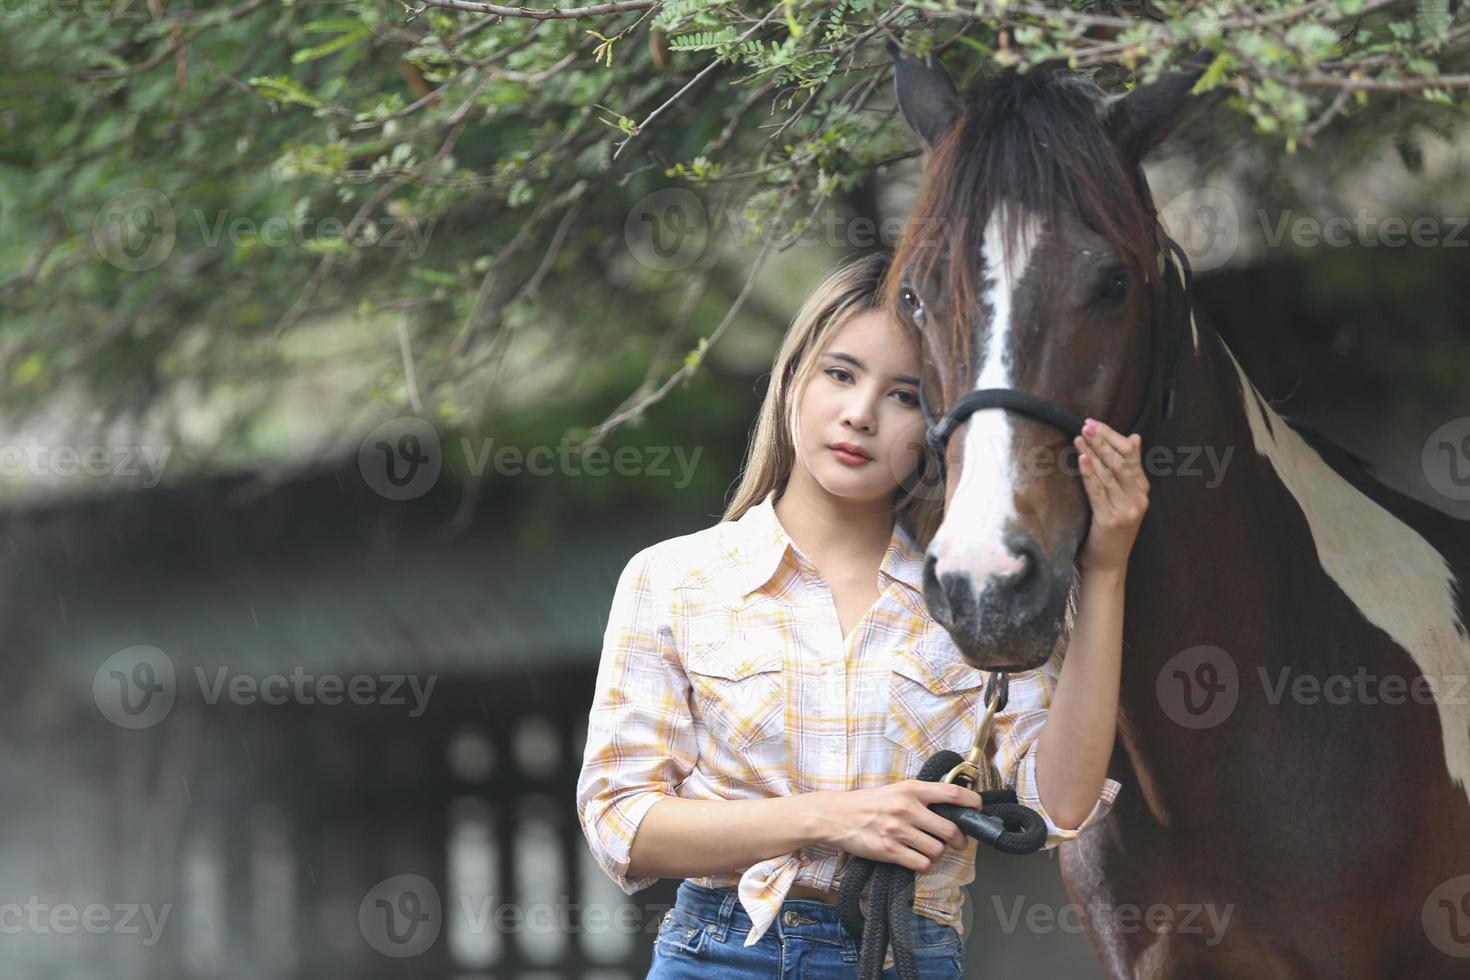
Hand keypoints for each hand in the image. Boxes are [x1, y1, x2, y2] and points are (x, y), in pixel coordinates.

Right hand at [810, 781, 983, 873]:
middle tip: (956, 842)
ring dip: (937, 854)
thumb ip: (920, 796)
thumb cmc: (866, 803)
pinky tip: (916, 859)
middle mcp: (906, 808)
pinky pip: (921, 864)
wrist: (835, 816)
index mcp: (910, 789)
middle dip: (958, 840)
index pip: (951, 793)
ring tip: (929, 850)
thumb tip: (949, 806)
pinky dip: (923, 865)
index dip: (971, 801)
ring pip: (937, 850)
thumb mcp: (895, 790)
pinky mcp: (889, 850)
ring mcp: (897, 830)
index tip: (978, 807)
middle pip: (949, 830)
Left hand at [1075, 417, 1149, 573]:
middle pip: (1120, 462)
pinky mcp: (1109, 520)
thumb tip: (1135, 437)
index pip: (1131, 455)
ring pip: (1108, 474)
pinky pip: (1097, 491)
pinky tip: (1082, 459)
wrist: (1109, 564)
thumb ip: (1128, 470)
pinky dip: (1089, 473)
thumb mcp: (1125, 497)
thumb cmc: (1112, 529)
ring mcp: (1125, 510)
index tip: (1095, 423)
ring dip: (1093, 453)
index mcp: (1142, 490)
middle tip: (1086, 425)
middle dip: (1102, 441)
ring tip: (1080, 437)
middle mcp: (1138, 498)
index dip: (1113, 437)